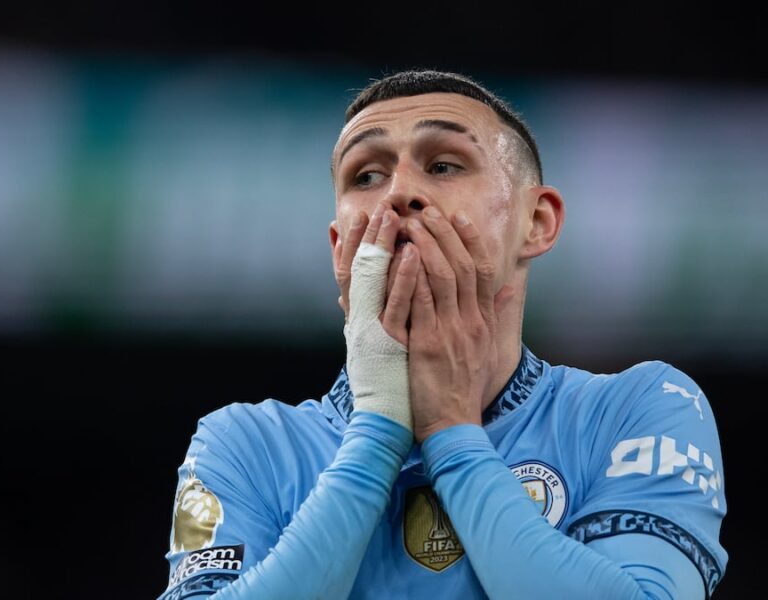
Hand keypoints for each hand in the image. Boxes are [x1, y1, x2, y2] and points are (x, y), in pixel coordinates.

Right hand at [342, 202, 421, 430]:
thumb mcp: (382, 344)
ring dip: (384, 245)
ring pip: (374, 279)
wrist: (386, 421)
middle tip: (379, 205)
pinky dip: (404, 277)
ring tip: (393, 216)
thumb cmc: (393, 382)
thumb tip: (372, 298)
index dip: (358, 242)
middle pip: (360, 268)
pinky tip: (412, 253)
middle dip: (369, 235)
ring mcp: (373, 330)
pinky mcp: (389, 343)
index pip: (355, 272)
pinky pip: (397, 305)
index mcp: (361, 319)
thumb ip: (383, 316)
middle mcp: (361, 321)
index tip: (363, 215)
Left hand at [407, 206, 500, 441]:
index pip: (483, 271)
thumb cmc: (463, 388)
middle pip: (462, 266)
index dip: (472, 241)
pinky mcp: (426, 344)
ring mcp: (450, 332)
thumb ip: (496, 316)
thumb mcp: (487, 350)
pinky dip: (411, 276)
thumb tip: (509, 287)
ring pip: (441, 278)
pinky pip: (420, 302)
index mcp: (483, 323)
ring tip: (409, 223)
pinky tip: (400, 257)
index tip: (460, 217)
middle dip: (444, 234)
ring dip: (425, 246)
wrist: (452, 425)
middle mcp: (471, 323)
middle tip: (427, 211)